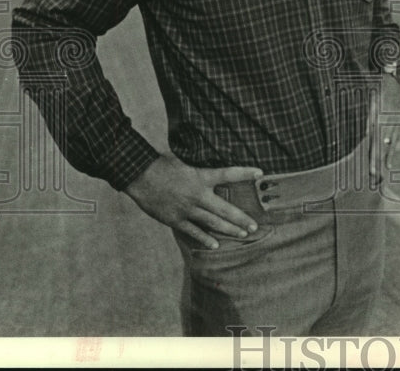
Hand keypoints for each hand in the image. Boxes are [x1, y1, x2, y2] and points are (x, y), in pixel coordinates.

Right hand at [125, 154, 263, 247]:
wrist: (139, 176)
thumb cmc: (161, 163)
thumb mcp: (184, 157)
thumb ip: (199, 163)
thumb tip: (211, 155)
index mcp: (201, 176)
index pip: (229, 173)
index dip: (245, 173)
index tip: (260, 173)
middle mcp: (197, 195)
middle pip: (225, 209)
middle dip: (241, 219)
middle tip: (254, 226)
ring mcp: (187, 209)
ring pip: (213, 223)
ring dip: (229, 229)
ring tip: (242, 234)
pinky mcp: (175, 219)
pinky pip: (193, 232)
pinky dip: (205, 239)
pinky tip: (215, 245)